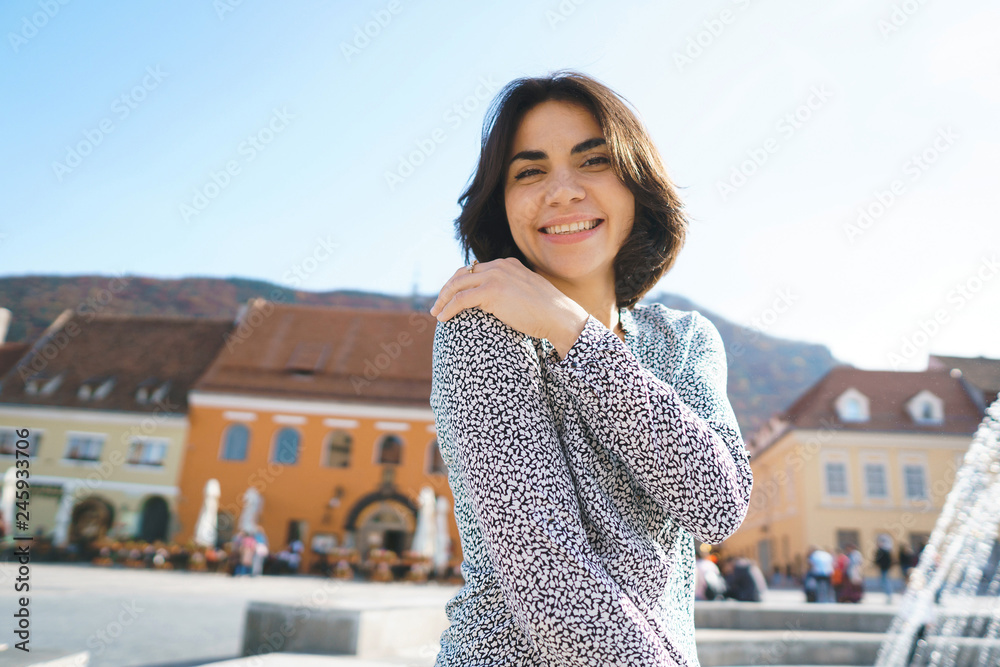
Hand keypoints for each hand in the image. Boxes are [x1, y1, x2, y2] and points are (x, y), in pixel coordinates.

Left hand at [429, 257, 588, 357]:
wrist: (559, 317)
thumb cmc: (547, 313)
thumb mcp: (527, 293)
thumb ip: (512, 291)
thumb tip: (501, 303)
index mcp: (507, 264)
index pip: (474, 269)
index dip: (459, 282)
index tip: (450, 296)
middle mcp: (499, 266)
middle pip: (461, 274)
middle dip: (446, 290)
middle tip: (437, 304)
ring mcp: (495, 277)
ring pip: (457, 285)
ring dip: (443, 299)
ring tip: (436, 312)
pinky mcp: (491, 292)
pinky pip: (461, 299)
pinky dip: (448, 309)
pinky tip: (443, 318)